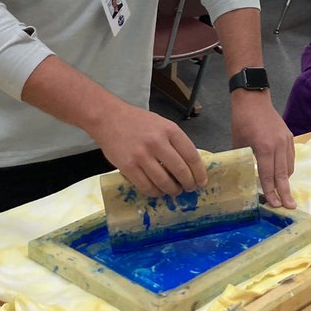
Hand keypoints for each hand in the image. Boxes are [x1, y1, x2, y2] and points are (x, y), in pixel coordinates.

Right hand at [90, 100, 206, 197]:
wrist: (109, 118)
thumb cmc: (138, 121)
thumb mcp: (162, 124)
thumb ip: (175, 141)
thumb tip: (189, 165)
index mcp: (170, 130)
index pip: (191, 155)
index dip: (199, 172)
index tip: (202, 182)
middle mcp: (158, 142)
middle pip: (181, 170)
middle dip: (188, 184)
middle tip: (189, 189)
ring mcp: (142, 155)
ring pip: (164, 181)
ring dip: (172, 190)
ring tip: (174, 191)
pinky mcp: (128, 166)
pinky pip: (146, 186)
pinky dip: (155, 192)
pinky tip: (158, 191)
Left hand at [231, 91, 295, 208]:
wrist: (253, 99)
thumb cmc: (242, 121)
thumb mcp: (239, 143)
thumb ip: (244, 160)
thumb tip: (243, 176)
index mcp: (264, 147)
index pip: (268, 175)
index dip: (271, 192)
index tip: (274, 205)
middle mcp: (278, 145)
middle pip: (282, 175)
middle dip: (285, 192)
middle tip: (289, 207)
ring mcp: (286, 140)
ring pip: (288, 167)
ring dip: (285, 180)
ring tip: (283, 192)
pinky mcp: (289, 137)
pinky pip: (291, 157)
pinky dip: (287, 168)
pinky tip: (282, 174)